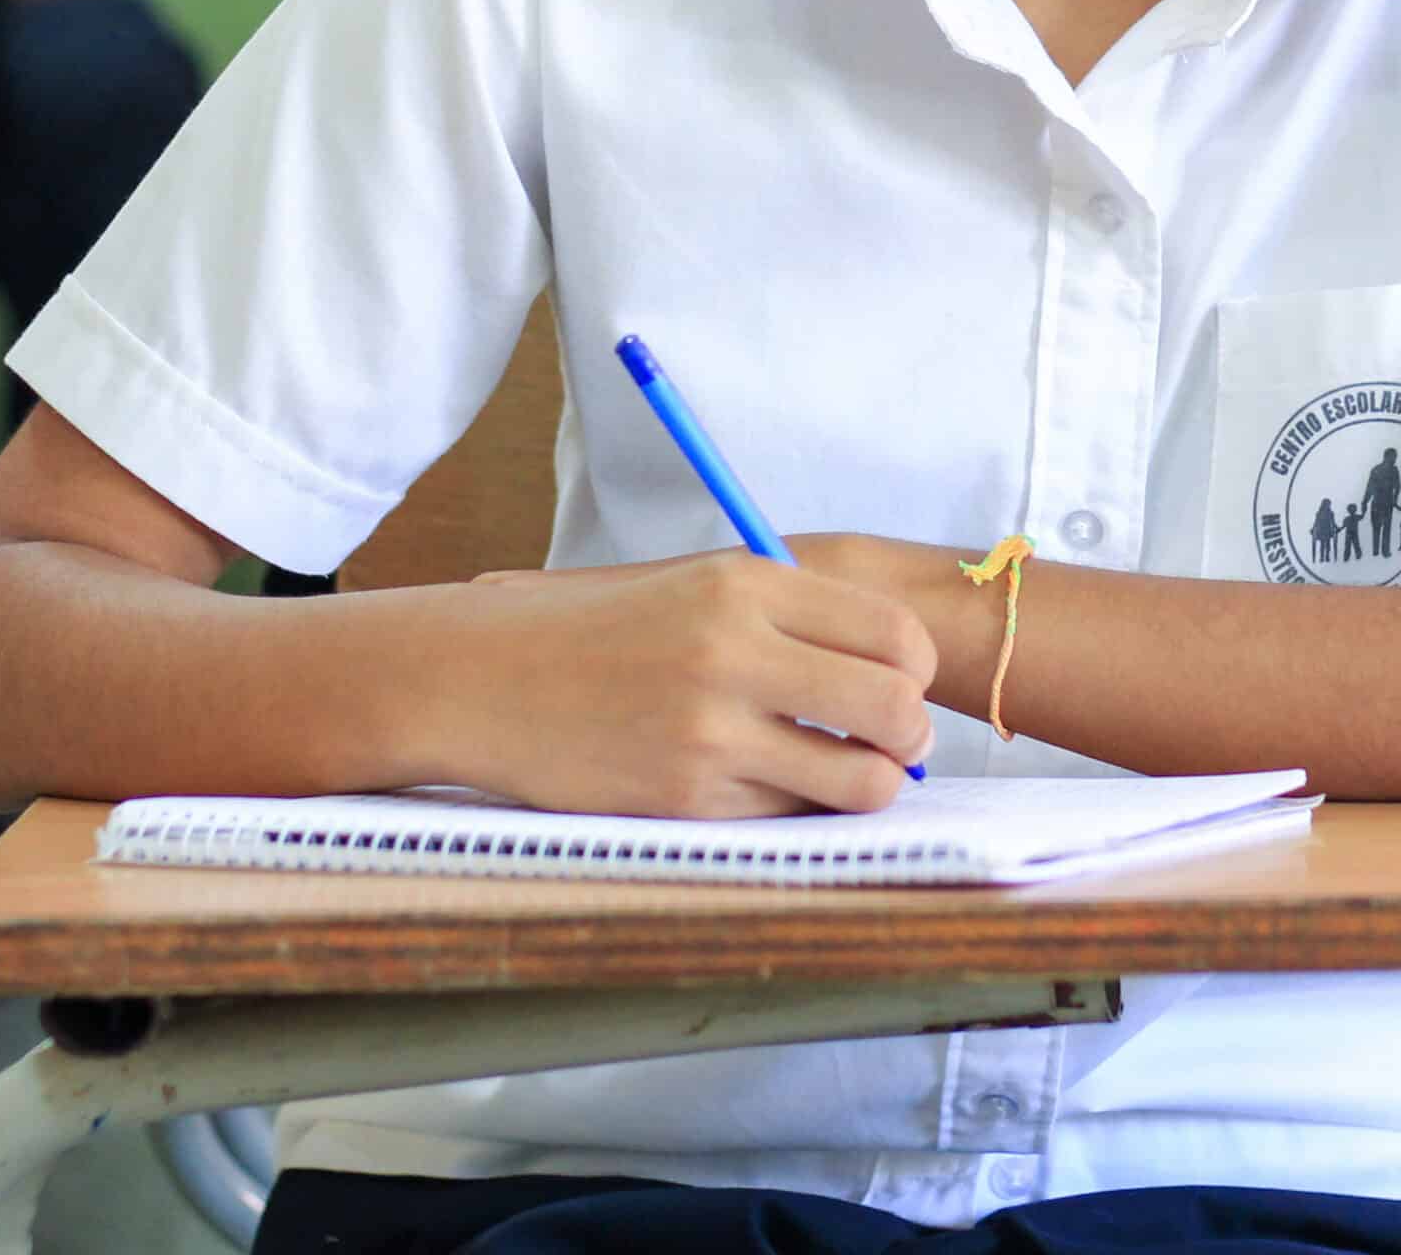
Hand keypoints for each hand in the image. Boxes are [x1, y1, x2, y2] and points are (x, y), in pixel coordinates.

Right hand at [422, 549, 936, 817]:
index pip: (892, 632)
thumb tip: (898, 673)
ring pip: (859, 779)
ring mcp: (708, 730)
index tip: (901, 682)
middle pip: (893, 705)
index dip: (914, 667)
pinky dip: (795, 810)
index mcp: (743, 584)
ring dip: (870, 784)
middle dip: (911, 733)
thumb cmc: (605, 631)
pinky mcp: (684, 799)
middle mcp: (733, 650)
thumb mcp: (698, 588)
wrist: (485, 677)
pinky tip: (765, 787)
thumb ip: (793, 617)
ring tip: (850, 775)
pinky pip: (788, 818)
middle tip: (896, 743)